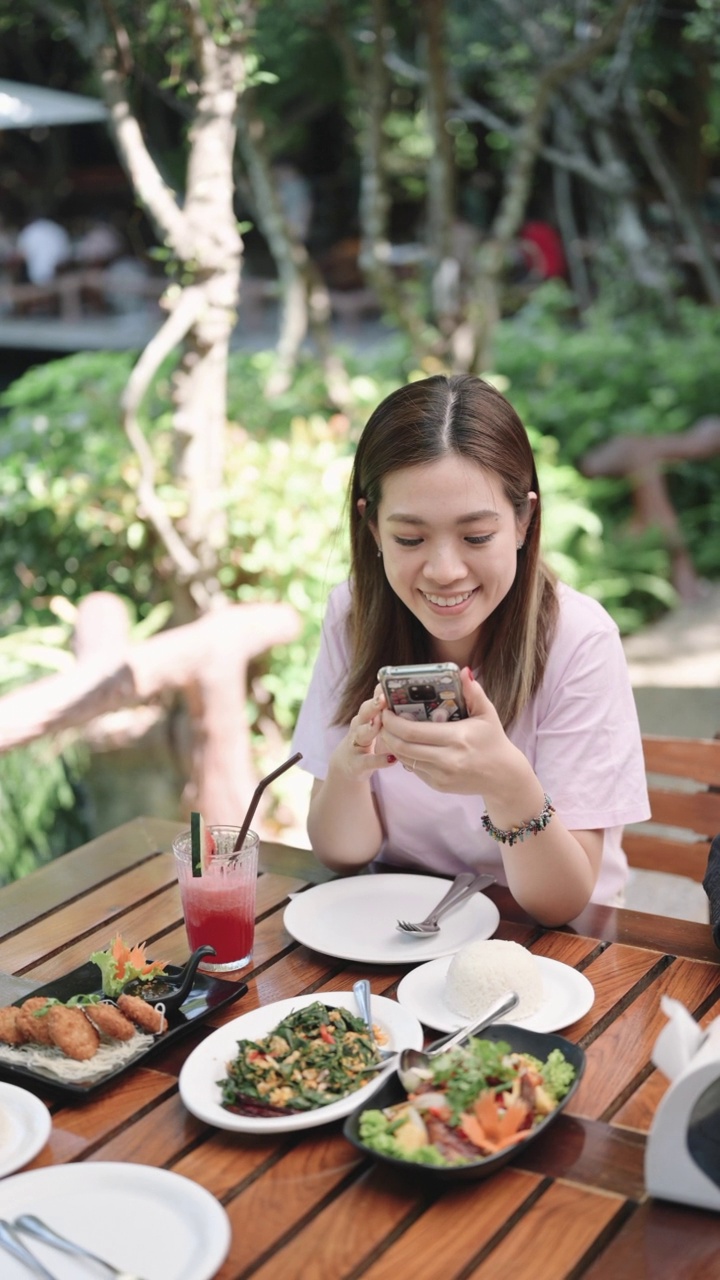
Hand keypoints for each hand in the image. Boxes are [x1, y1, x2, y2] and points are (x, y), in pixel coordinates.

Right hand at [338, 686, 397, 778]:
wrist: (346, 765)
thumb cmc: (370, 741)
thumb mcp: (379, 726)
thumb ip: (394, 716)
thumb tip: (425, 704)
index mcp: (368, 715)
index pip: (373, 699)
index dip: (380, 691)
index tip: (390, 684)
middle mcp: (359, 726)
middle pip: (364, 712)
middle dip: (373, 705)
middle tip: (383, 699)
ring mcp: (356, 744)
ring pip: (361, 734)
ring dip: (370, 728)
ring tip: (380, 724)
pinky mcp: (357, 763)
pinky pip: (367, 761)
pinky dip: (379, 760)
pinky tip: (391, 759)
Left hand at [379, 668, 511, 793]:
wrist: (503, 776)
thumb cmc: (493, 740)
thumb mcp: (487, 713)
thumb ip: (473, 692)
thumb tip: (463, 671)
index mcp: (457, 738)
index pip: (413, 731)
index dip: (393, 721)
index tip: (387, 710)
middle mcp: (447, 759)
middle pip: (403, 746)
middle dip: (387, 732)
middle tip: (383, 720)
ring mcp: (442, 775)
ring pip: (405, 759)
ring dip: (392, 744)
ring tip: (390, 731)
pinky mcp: (439, 785)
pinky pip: (414, 769)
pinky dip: (406, 756)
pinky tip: (406, 745)